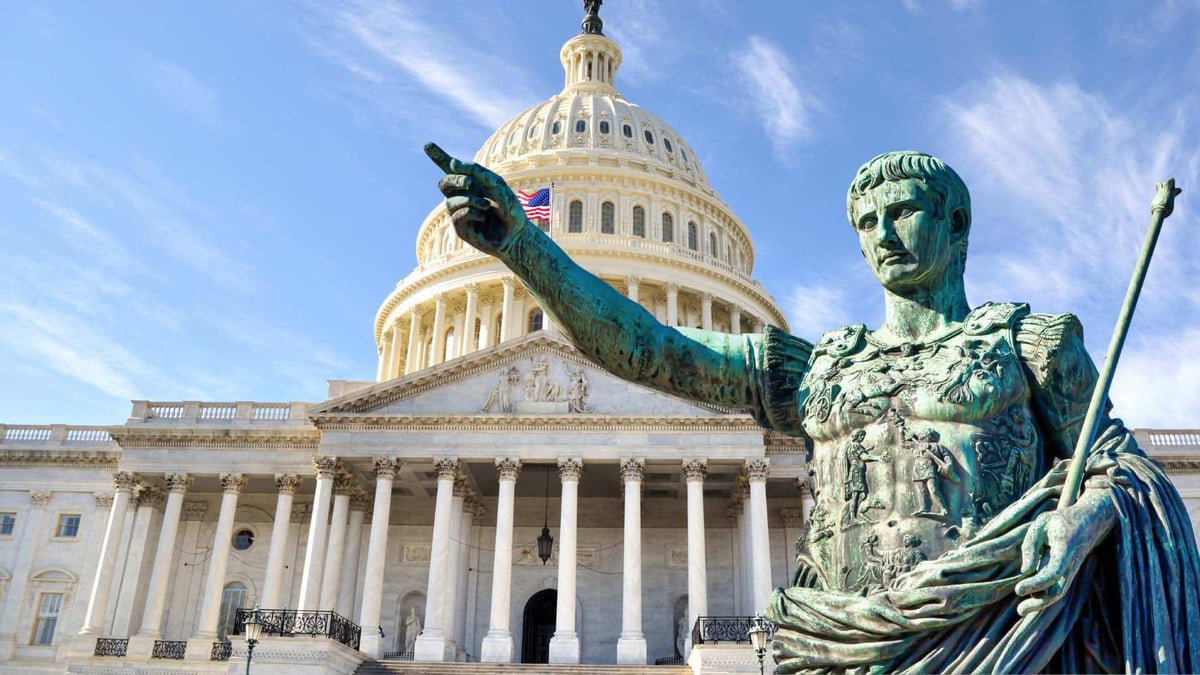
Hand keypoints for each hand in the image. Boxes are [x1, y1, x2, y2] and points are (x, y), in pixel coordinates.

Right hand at [425, 142, 527, 255]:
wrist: (517, 233)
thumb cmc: (509, 208)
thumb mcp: (495, 184)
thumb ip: (476, 171)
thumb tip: (452, 163)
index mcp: (470, 183)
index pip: (451, 169)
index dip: (438, 156)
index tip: (427, 144)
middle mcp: (462, 197)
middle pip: (444, 183)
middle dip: (455, 180)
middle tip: (470, 182)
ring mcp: (459, 213)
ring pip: (449, 201)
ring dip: (469, 199)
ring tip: (486, 205)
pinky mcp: (461, 229)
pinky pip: (456, 215)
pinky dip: (471, 212)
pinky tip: (483, 217)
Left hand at [1014, 490, 1114, 615]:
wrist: (1089, 522)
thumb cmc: (1061, 521)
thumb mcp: (1041, 523)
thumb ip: (1030, 545)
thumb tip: (1025, 571)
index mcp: (1065, 549)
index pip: (1053, 572)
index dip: (1036, 583)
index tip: (1018, 589)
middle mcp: (1072, 564)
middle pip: (1059, 590)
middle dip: (1039, 603)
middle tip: (1019, 610)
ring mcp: (1072, 570)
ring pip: (1059, 593)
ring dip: (1041, 603)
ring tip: (1021, 610)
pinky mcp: (1069, 573)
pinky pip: (1059, 588)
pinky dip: (1045, 595)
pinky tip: (1030, 596)